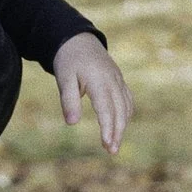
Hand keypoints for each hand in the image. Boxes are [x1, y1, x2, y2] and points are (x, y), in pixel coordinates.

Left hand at [53, 32, 131, 155]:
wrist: (78, 39)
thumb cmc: (69, 60)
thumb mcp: (64, 78)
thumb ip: (68, 100)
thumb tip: (71, 123)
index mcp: (99, 81)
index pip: (106, 109)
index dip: (108, 128)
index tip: (106, 144)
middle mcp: (113, 81)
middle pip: (120, 111)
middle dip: (117, 132)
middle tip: (111, 151)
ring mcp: (118, 80)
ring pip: (126, 107)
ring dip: (122, 126)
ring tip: (114, 144)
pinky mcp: (119, 80)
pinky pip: (127, 100)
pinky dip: (126, 115)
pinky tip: (120, 126)